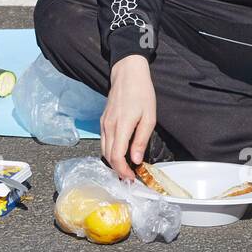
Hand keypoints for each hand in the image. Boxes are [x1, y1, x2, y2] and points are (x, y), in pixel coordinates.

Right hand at [101, 54, 155, 180]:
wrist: (127, 74)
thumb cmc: (141, 93)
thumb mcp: (149, 117)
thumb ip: (141, 140)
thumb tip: (136, 159)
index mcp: (121, 126)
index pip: (116, 156)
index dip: (123, 171)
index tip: (132, 177)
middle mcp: (109, 126)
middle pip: (108, 156)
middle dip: (118, 170)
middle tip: (130, 177)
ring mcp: (104, 123)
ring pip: (104, 149)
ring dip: (113, 162)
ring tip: (126, 168)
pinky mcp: (103, 120)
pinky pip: (104, 141)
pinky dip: (110, 151)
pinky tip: (120, 153)